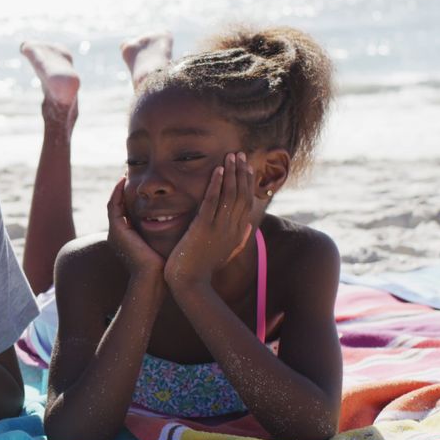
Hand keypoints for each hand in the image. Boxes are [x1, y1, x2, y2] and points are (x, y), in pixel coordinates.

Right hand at [107, 177, 163, 277]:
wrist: (154, 280)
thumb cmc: (164, 266)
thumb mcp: (165, 245)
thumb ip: (168, 233)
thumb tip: (183, 220)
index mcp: (128, 238)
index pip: (126, 211)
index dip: (130, 197)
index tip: (138, 184)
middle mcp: (118, 234)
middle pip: (117, 205)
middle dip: (121, 190)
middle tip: (127, 172)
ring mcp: (116, 232)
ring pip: (113, 203)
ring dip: (117, 188)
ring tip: (124, 173)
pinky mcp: (117, 230)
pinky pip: (113, 206)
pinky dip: (117, 193)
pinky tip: (123, 182)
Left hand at [165, 152, 255, 289]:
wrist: (190, 284)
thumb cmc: (204, 269)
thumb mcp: (226, 253)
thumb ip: (239, 239)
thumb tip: (249, 225)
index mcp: (237, 233)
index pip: (247, 202)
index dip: (247, 183)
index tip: (246, 167)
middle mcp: (232, 228)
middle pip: (241, 195)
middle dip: (241, 173)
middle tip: (240, 154)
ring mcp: (219, 228)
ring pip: (230, 195)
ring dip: (231, 173)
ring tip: (231, 156)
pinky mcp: (203, 228)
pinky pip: (212, 201)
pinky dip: (216, 184)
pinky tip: (217, 170)